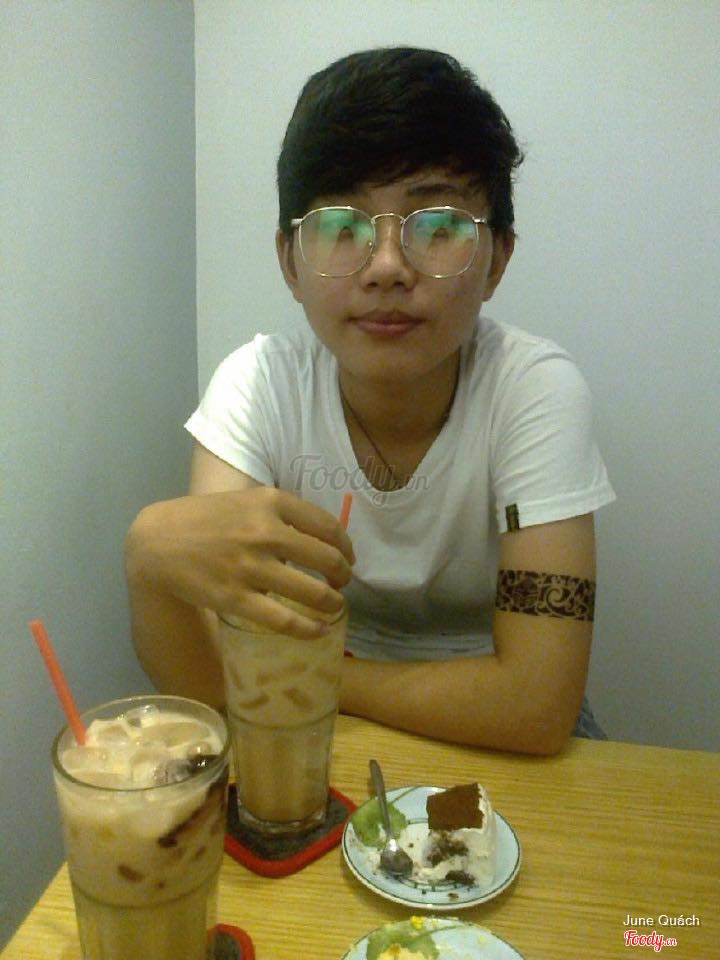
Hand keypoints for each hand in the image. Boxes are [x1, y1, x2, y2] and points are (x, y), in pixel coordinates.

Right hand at [127, 487, 354, 637]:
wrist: (157, 541)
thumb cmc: (203, 519)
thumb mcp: (244, 501)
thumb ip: (279, 513)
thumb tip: (319, 537)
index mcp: (270, 502)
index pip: (327, 526)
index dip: (345, 546)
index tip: (347, 557)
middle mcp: (265, 532)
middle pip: (327, 559)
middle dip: (343, 575)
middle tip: (342, 584)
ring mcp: (251, 567)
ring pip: (312, 592)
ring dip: (332, 603)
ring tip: (335, 607)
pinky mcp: (236, 599)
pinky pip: (285, 620)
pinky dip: (309, 628)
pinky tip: (319, 631)